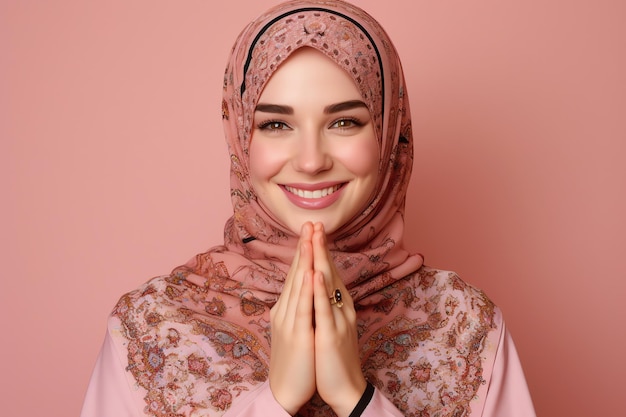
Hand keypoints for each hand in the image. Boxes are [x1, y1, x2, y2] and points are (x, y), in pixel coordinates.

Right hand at [269, 222, 315, 413]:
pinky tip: (310, 272)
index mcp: (286, 308)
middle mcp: (285, 310)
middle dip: (304, 247)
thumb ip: (299, 307)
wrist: (285, 390)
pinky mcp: (297, 335)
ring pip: (298, 285)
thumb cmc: (295, 360)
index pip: (297, 274)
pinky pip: (303, 307)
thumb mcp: (295, 328)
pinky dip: (307, 288)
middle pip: (296, 273)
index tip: (311, 231)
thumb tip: (306, 290)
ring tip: (309, 238)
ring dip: (304, 259)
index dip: (304, 252)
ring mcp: (289, 321)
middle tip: (310, 223)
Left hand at [311, 223, 366, 416]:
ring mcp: (338, 320)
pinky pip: (324, 309)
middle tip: (314, 223)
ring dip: (320, 258)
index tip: (313, 229)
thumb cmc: (334, 357)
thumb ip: (326, 304)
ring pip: (328, 284)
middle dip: (320, 246)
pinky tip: (316, 273)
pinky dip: (320, 290)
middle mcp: (341, 308)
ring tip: (314, 237)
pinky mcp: (330, 335)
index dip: (320, 250)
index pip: (328, 271)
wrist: (345, 388)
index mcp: (339, 305)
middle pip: (330, 271)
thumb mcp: (330, 324)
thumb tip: (319, 286)